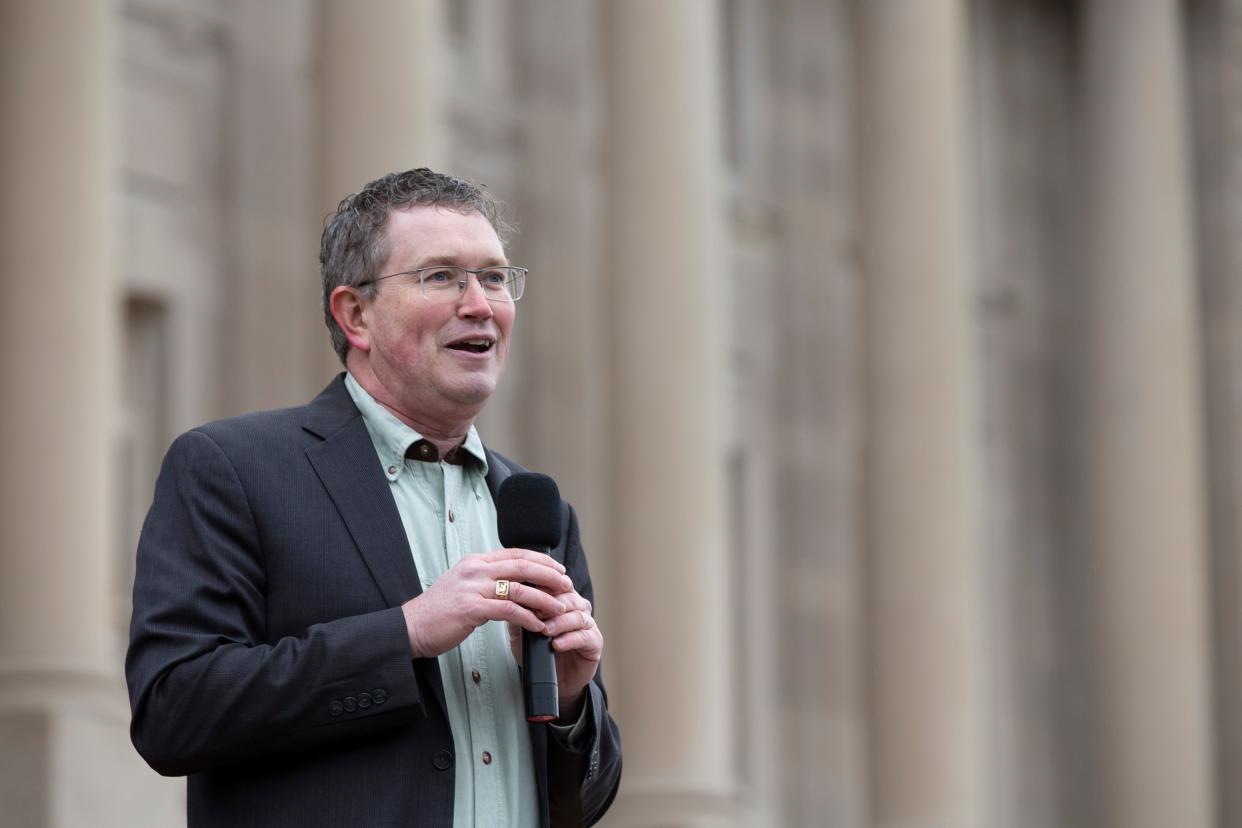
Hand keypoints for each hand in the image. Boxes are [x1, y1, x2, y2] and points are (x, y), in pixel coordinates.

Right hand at [401, 548, 572, 658]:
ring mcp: (472, 588)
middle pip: (521, 565)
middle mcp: (475, 570)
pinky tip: (538, 625)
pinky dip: (528, 618)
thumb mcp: (463, 586)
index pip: (515, 553)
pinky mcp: (471, 608)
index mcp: (474, 562)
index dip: (540, 560)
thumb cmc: (438, 612)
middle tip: (567, 585)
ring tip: (559, 608)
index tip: (558, 569)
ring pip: (519, 588)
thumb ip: (486, 581)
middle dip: (549, 575)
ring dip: (544, 599)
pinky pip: (508, 611)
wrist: (411, 627)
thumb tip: (514, 585)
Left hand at [508, 586, 602, 720]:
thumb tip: (507, 598)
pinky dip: (569, 639)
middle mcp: (578, 607)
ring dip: (560, 622)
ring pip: (578, 616)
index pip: (556, 585)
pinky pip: (584, 636)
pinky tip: (557, 644)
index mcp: (563, 599)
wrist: (554, 679)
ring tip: (545, 631)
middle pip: (569, 598)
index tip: (527, 593)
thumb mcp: (522, 631)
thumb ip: (518, 614)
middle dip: (551, 604)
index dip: (543, 588)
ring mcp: (588, 624)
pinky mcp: (595, 642)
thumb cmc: (539, 651)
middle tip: (535, 612)